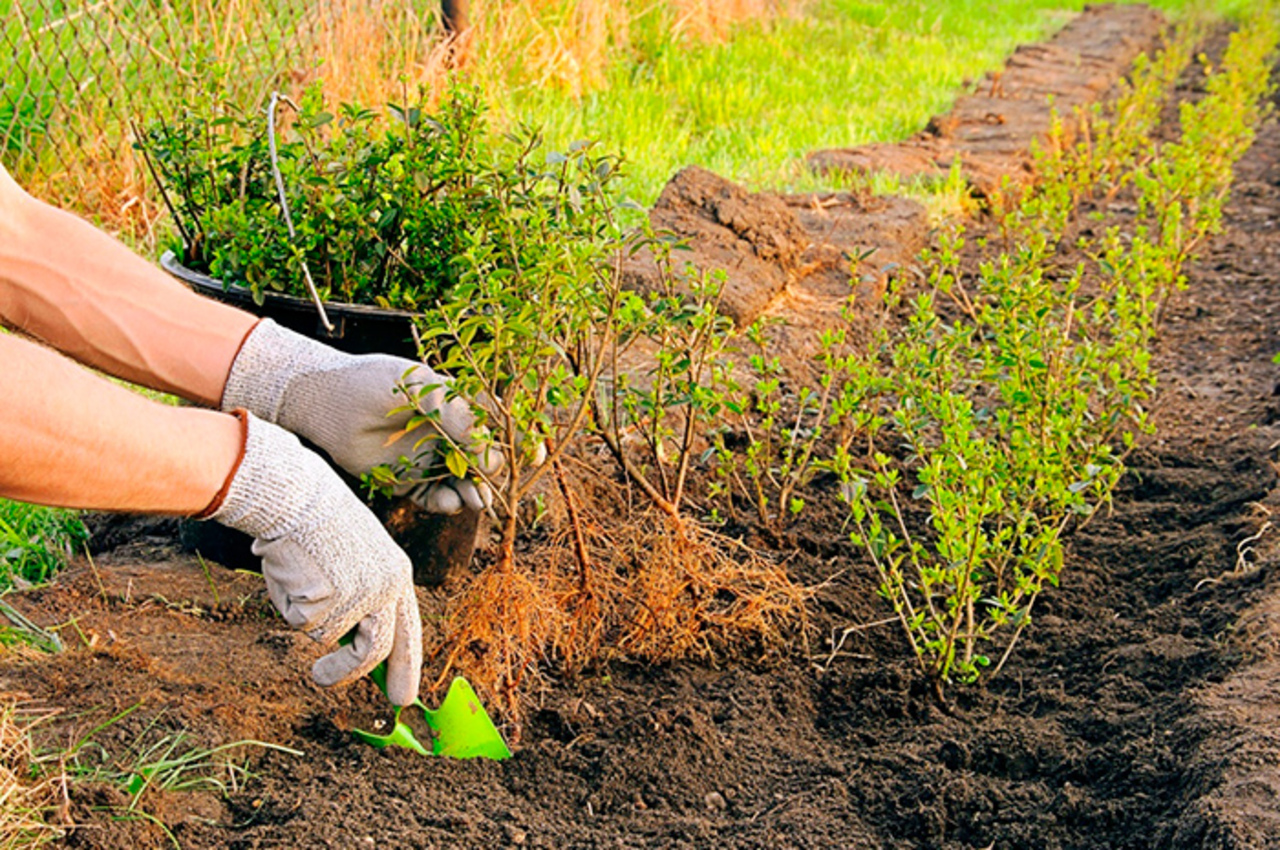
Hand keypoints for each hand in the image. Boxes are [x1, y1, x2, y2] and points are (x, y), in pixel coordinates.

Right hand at [204, 411, 421, 704]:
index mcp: (398, 575)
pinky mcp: (332, 600)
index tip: (404, 696)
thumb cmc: (318, 525)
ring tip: (298, 594)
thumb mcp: (354, 559)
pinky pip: (304, 623)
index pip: (408, 631)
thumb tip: (349, 647)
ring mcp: (361, 595)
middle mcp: (388, 588)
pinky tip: (292, 572)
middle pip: (377, 650)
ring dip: (310, 626)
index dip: (406, 666)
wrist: (297, 495)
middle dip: (350, 674)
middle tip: (322, 680)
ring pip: (331, 638)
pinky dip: (291, 605)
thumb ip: (359, 600)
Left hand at [221, 319, 498, 513]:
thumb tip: (492, 454)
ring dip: (475, 493)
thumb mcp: (421, 391)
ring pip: (463, 483)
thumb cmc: (372, 384)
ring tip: (478, 501)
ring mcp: (427, 458)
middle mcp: (445, 434)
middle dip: (496, 476)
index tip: (533, 457)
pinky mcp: (406, 481)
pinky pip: (434, 498)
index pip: (497, 425)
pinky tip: (450, 502)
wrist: (323, 402)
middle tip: (500, 487)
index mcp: (455, 405)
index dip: (518, 442)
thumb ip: (458, 419)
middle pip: (485, 460)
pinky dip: (446, 503)